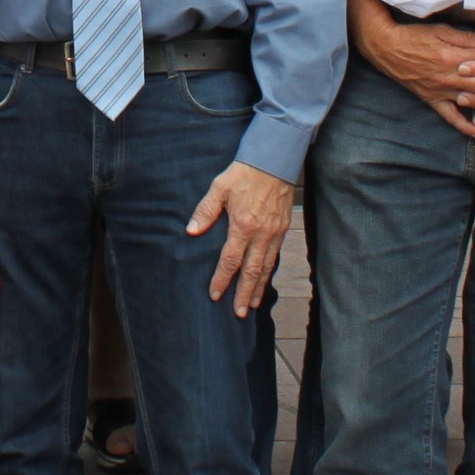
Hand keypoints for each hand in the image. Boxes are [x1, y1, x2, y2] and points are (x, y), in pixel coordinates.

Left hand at [186, 161, 295, 317]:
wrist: (275, 160)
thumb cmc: (245, 172)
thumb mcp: (219, 187)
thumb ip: (205, 211)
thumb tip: (191, 231)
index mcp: (242, 225)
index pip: (230, 260)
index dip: (222, 279)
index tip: (215, 295)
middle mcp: (260, 234)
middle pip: (251, 271)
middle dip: (244, 293)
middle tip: (238, 313)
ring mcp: (274, 233)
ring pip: (266, 267)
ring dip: (259, 288)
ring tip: (252, 304)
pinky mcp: (283, 229)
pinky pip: (275, 256)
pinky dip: (269, 272)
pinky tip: (264, 280)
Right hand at [357, 17, 474, 138]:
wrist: (387, 48)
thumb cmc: (415, 36)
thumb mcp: (443, 31)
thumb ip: (468, 38)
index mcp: (454, 56)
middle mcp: (450, 76)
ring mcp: (442, 91)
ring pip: (471, 102)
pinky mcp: (433, 100)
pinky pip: (450, 117)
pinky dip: (463, 127)